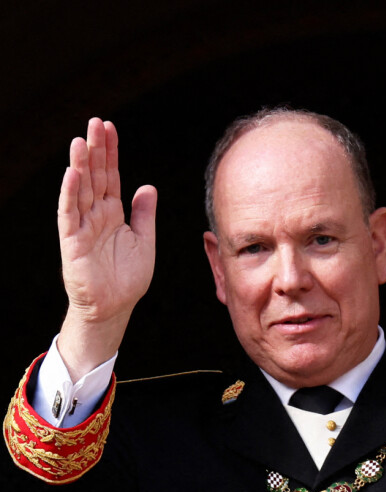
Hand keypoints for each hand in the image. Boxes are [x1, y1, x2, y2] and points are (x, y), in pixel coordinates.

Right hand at [57, 118, 156, 380]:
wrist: (116, 307)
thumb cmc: (128, 277)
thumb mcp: (144, 241)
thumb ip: (144, 214)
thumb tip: (148, 186)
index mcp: (114, 213)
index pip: (112, 177)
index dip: (111, 153)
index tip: (110, 128)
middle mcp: (97, 216)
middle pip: (96, 177)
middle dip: (96, 151)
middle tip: (96, 122)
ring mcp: (83, 228)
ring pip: (80, 191)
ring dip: (81, 166)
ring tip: (81, 141)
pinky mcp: (72, 244)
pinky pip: (70, 215)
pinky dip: (70, 195)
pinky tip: (72, 174)